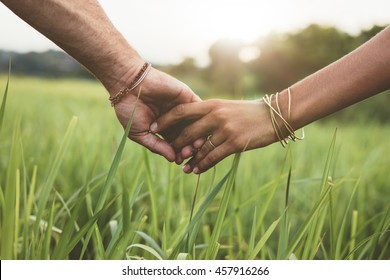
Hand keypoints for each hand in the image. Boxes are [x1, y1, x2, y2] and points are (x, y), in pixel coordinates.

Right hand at [113, 66, 200, 161]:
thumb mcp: (140, 133)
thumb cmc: (129, 110)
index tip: (179, 161)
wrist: (128, 85)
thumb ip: (156, 146)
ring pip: (195, 125)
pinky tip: (199, 129)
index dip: (178, 153)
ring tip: (194, 145)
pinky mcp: (187, 96)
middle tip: (188, 153)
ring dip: (196, 136)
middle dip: (189, 147)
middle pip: (188, 137)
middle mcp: (175, 120)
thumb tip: (172, 159)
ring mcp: (182, 108)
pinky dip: (200, 119)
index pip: (176, 145)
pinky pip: (199, 109)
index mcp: (164, 129)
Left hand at [151, 99, 277, 172]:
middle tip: (170, 154)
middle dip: (176, 145)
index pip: (181, 111)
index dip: (165, 120)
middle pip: (187, 132)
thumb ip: (209, 113)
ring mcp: (224, 129)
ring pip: (199, 148)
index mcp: (211, 104)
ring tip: (182, 168)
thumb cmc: (249, 112)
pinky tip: (197, 170)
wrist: (274, 115)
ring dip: (189, 160)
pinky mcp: (234, 142)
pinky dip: (203, 165)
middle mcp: (215, 115)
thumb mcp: (226, 107)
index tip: (154, 127)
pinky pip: (213, 157)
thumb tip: (192, 124)